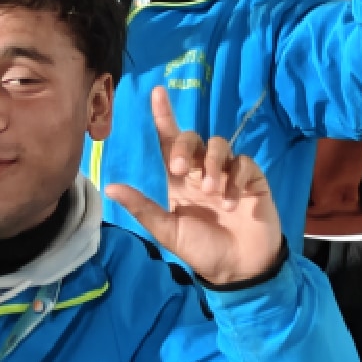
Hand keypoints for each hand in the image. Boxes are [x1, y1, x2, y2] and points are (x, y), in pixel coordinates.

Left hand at [106, 88, 282, 285]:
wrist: (239, 269)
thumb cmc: (202, 250)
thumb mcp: (167, 231)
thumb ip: (142, 208)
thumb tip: (109, 185)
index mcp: (179, 181)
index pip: (169, 141)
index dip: (163, 116)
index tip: (156, 92)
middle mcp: (201, 171)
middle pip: (191, 138)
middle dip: (183, 148)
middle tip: (178, 170)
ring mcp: (227, 173)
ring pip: (218, 145)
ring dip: (210, 165)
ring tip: (210, 192)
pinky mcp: (252, 179)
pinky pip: (243, 163)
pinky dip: (235, 179)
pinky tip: (233, 202)